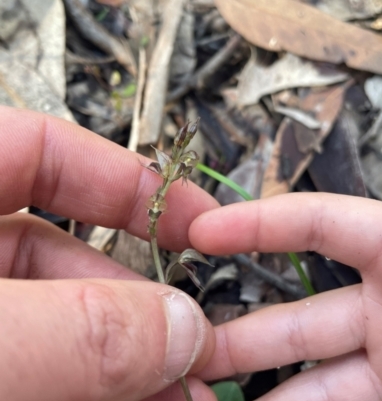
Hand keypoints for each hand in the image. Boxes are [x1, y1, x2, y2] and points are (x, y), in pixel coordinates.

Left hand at [0, 106, 217, 400]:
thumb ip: (75, 327)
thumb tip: (176, 328)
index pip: (44, 149)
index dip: (128, 179)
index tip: (194, 219)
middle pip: (63, 250)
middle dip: (137, 298)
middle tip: (188, 342)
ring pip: (58, 318)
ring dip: (123, 355)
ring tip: (173, 391)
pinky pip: (39, 362)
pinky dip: (87, 381)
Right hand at [190, 193, 381, 400]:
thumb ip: (368, 284)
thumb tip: (285, 323)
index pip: (328, 223)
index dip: (262, 220)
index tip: (201, 233)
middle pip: (299, 312)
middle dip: (240, 335)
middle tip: (188, 354)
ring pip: (309, 364)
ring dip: (257, 381)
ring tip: (205, 396)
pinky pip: (329, 393)